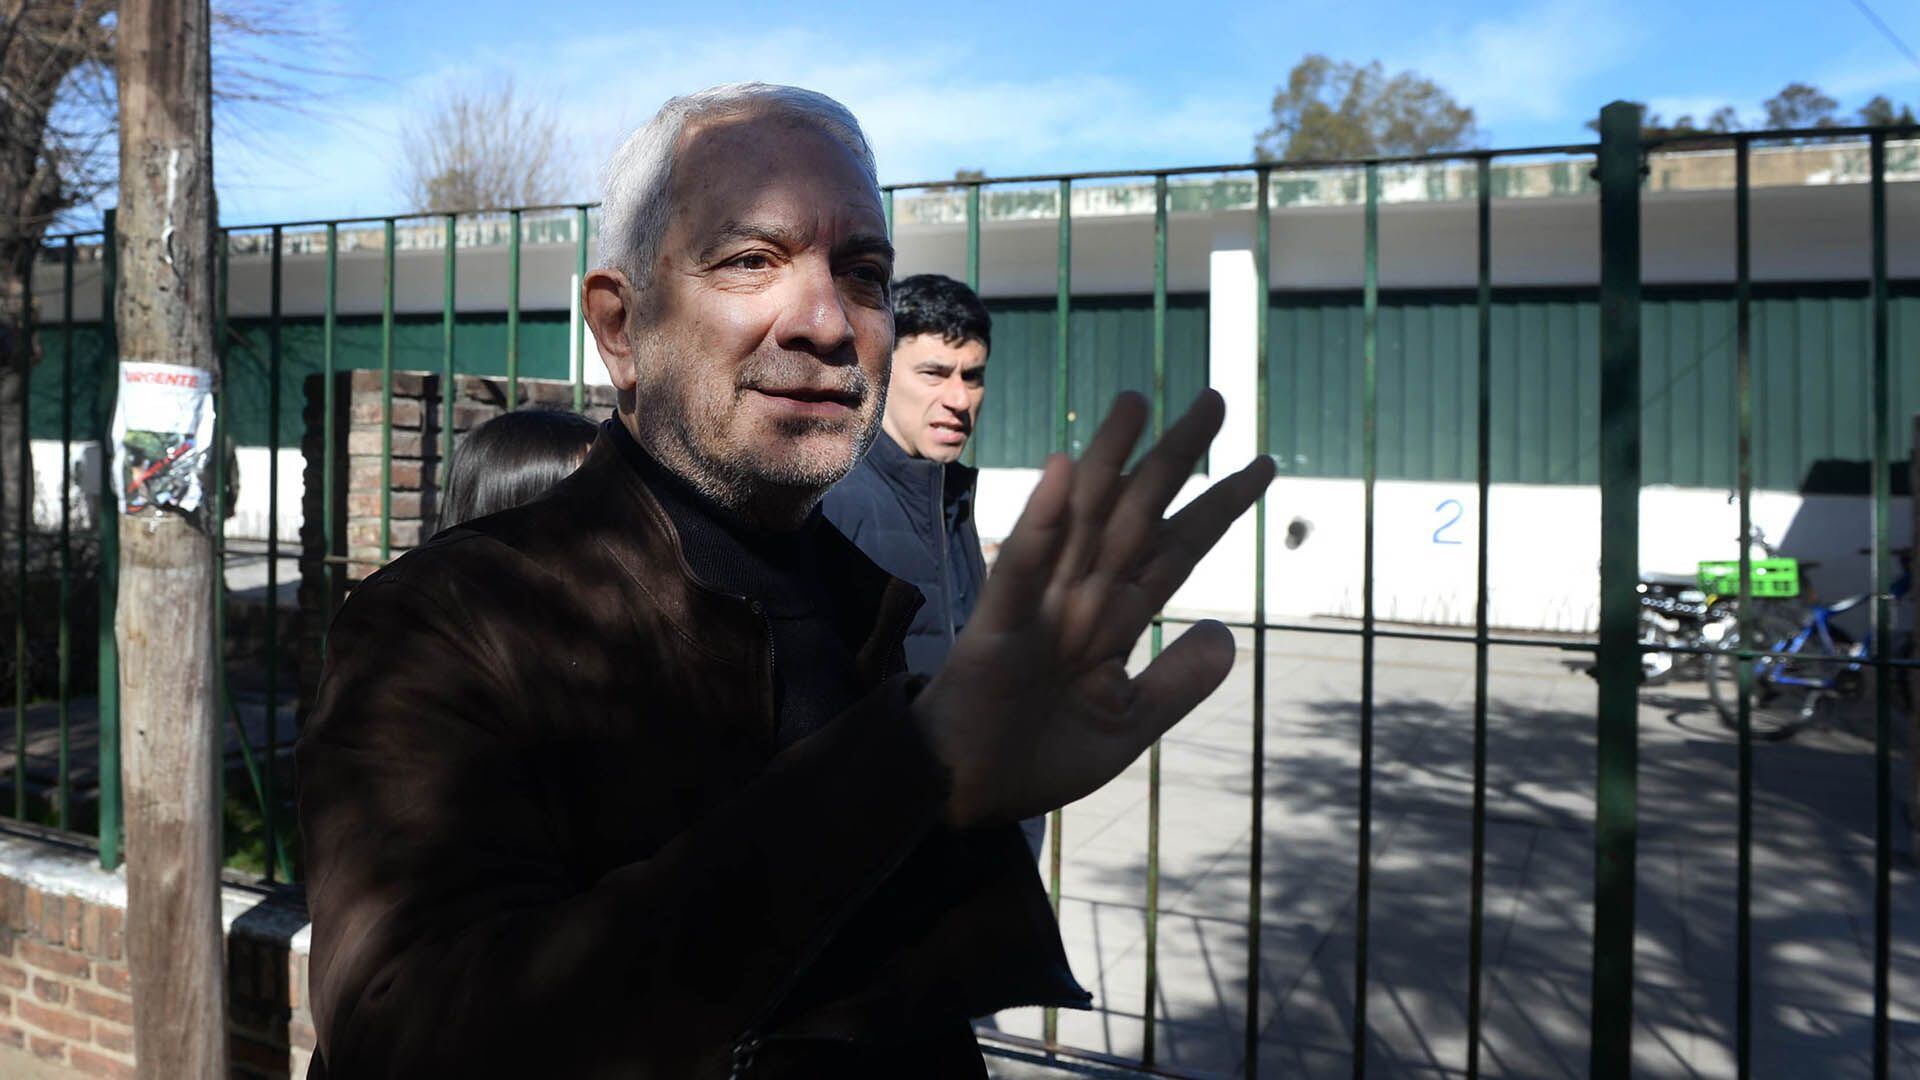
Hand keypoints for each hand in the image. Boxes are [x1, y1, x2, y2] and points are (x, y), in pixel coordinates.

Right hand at [913, 389, 1275, 827]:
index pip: (1175, 549)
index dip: (1217, 506)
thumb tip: (1228, 632)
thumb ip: (1176, 682)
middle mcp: (1080, 599)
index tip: (1263, 465)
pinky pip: (1021, 568)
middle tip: (1216, 399)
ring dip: (1106, 461)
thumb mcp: (1126, 725)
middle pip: (1136, 515)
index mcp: (1114, 620)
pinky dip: (1041, 521)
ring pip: (1080, 520)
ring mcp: (1039, 606)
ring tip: (1136, 403)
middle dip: (1176, 459)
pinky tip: (1061, 471)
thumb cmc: (1036, 755)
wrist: (965, 795)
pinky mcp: (997, 627)